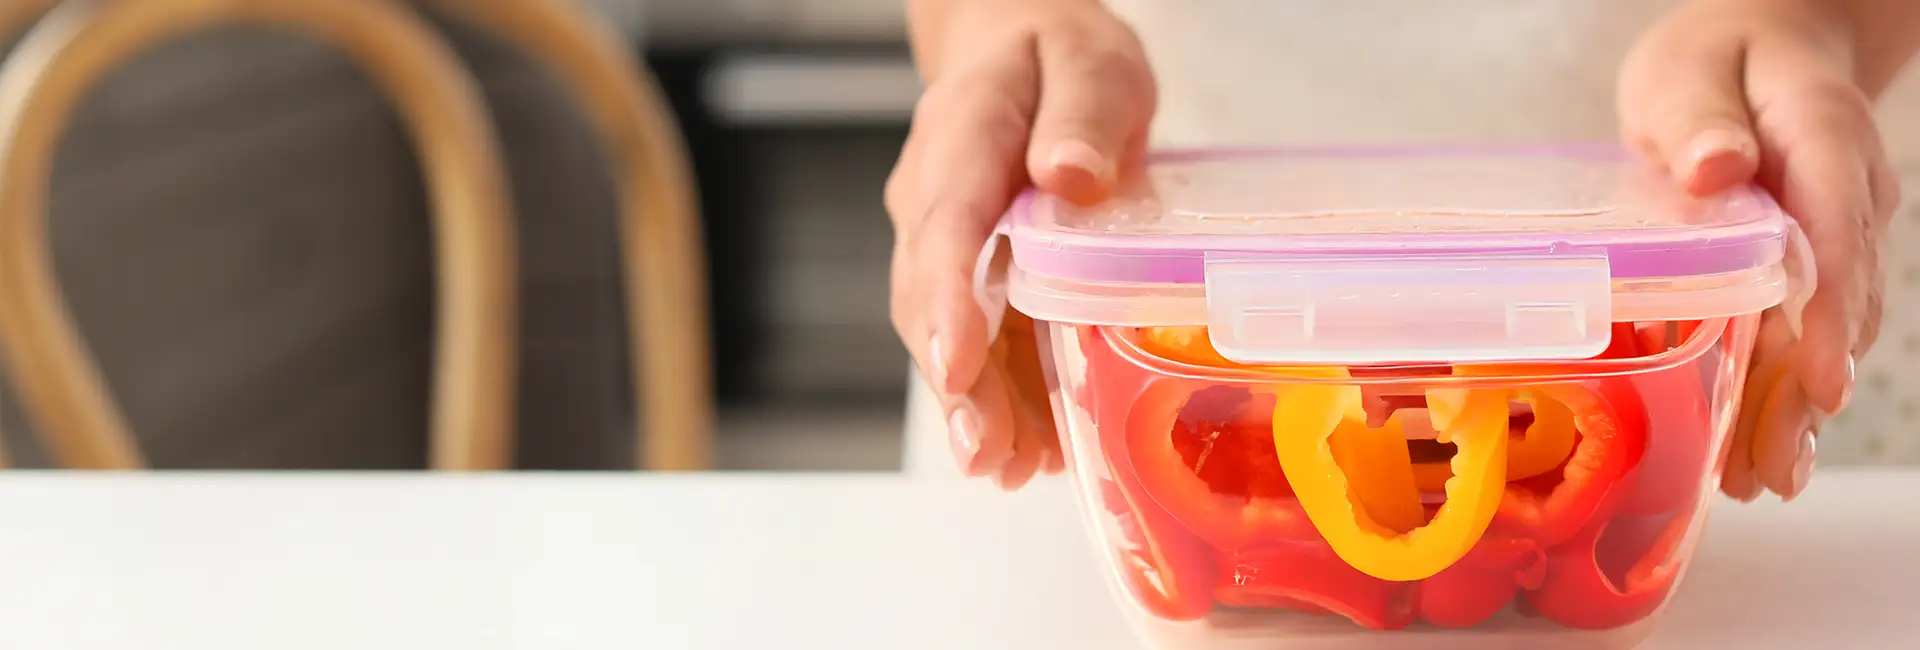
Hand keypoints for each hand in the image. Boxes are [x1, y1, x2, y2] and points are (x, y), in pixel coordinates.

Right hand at [886, 0, 1154, 487]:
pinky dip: (998, 398)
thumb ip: (1082, 112)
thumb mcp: (1089, 60)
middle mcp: (932, 201)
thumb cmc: (1054, 58)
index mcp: (960, 140)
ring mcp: (940, 244)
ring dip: (975, 407)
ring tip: (1013, 470)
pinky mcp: (964, 277)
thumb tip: (1068, 174)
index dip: (948, 301)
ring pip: (944, 334)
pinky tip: (1033, 450)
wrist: (1018, 53)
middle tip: (989, 455)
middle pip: (930, 300)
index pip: (943, 225)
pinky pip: (974, 342)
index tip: (957, 362)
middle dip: (957, 384)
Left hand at [1618, 0, 1906, 500]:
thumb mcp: (1687, 72)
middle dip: (1806, 390)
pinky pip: (1814, 329)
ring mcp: (1847, 230)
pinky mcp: (1825, 260)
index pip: (1837, 226)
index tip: (1820, 384)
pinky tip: (1762, 451)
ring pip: (1834, 329)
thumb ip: (1699, 117)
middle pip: (1843, 300)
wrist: (1761, 49)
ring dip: (1798, 407)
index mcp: (1821, 136)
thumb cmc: (1713, 60)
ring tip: (1759, 480)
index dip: (1828, 312)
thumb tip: (1716, 168)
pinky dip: (1789, 389)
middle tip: (1768, 472)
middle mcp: (1852, 191)